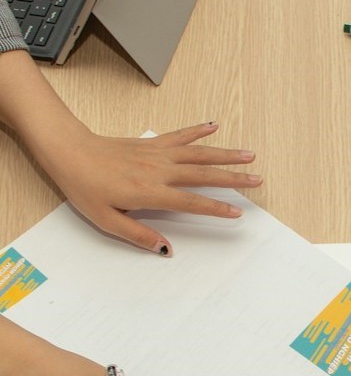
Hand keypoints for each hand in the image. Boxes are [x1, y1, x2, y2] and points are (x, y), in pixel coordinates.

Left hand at [36, 121, 259, 254]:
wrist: (69, 151)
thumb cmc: (84, 187)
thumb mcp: (106, 220)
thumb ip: (138, 235)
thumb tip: (165, 249)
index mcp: (149, 191)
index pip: (191, 201)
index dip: (215, 207)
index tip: (237, 212)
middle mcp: (159, 170)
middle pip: (203, 174)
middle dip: (233, 178)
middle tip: (257, 180)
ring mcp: (158, 154)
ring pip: (198, 153)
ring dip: (225, 154)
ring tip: (249, 155)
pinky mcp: (152, 143)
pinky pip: (180, 136)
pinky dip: (198, 130)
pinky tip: (214, 126)